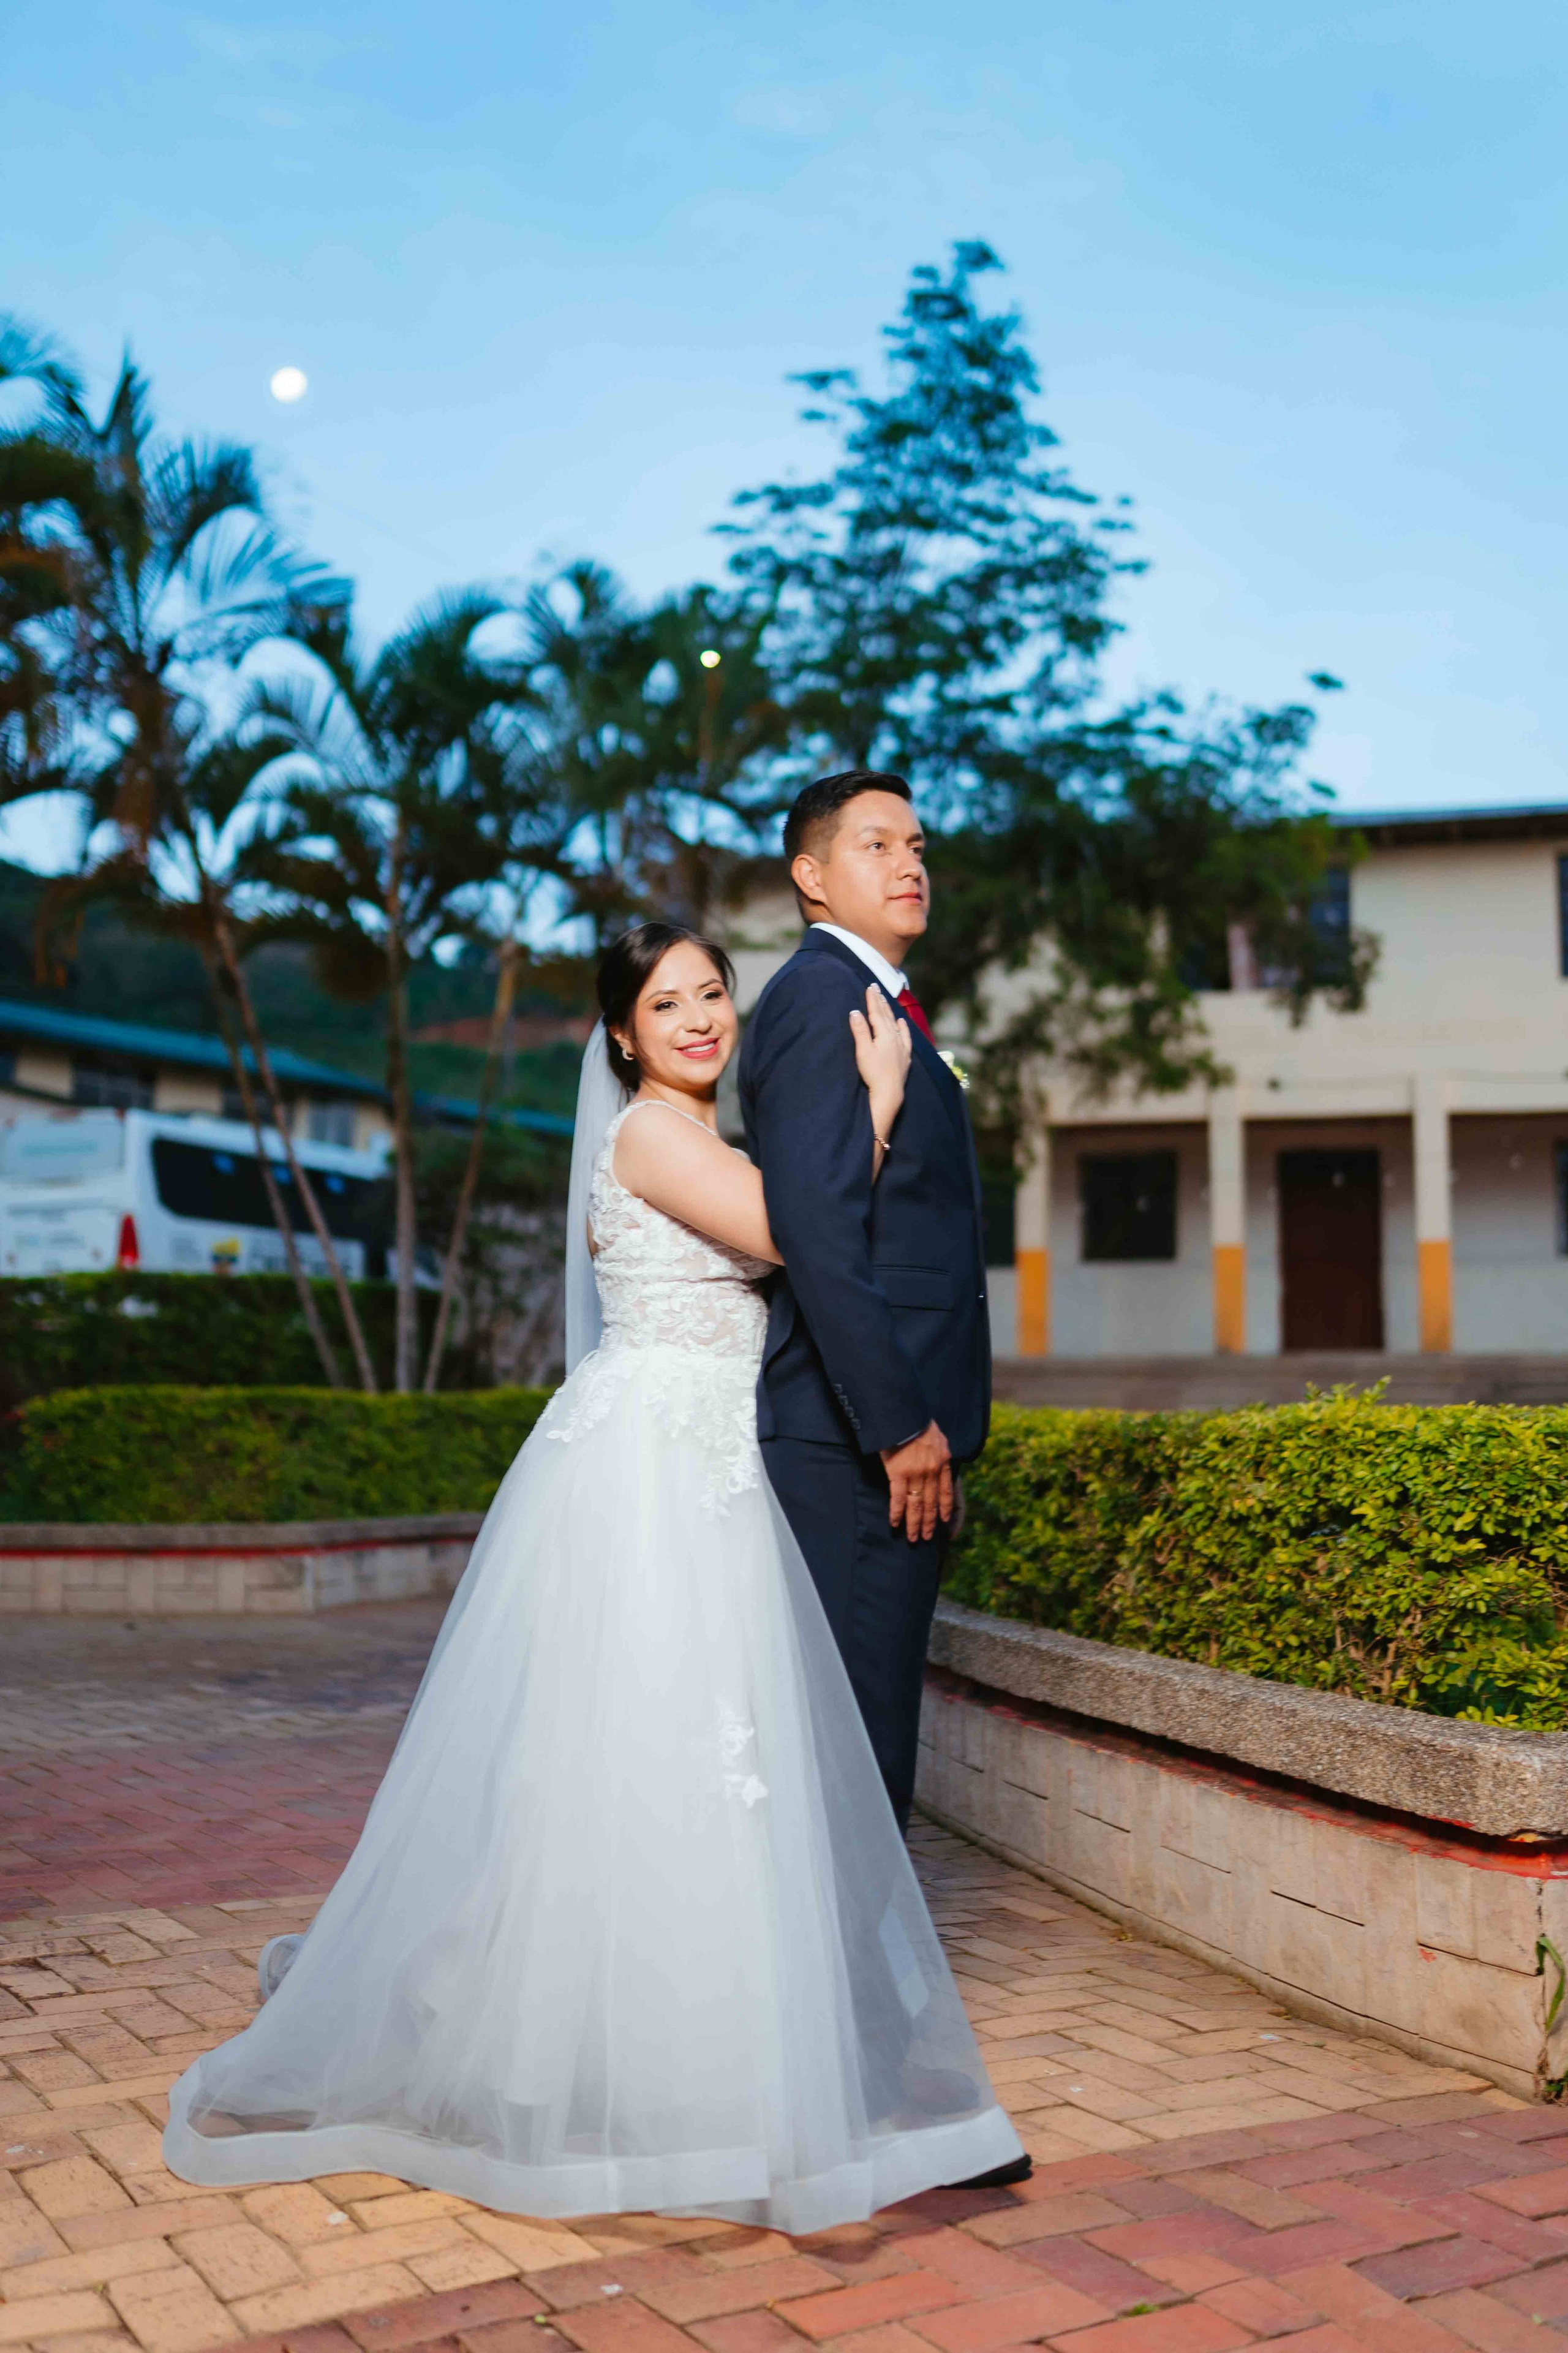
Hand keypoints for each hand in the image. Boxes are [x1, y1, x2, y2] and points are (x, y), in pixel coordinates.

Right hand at [848, 984, 911, 1144]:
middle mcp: (894, 1037)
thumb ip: (860, 1030)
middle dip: (880, 1001)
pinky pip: (905, 1037)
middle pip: (886, 1015)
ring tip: (885, 1000)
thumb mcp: (863, 1051)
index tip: (870, 987)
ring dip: (889, 1011)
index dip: (872, 999)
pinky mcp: (904, 1056)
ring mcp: (901, 1046)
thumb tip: (855, 1012)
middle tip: (876, 987)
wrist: (889, 1093)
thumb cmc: (873, 1073)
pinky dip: (903, 1027)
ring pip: (895, 1023)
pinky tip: (901, 1022)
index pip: (877, 1012)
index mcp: (883, 1034)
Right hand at [880, 1420, 952, 1542]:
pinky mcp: (898, 1474)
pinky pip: (899, 1499)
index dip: (944, 1508)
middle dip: (928, 1522)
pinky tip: (895, 1523)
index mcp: (943, 1461)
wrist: (903, 1414)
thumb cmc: (916, 1421)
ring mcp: (916, 1474)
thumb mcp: (936, 1436)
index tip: (943, 1521)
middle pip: (931, 1503)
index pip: (946, 1491)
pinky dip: (897, 1513)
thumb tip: (939, 1459)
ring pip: (917, 1505)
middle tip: (925, 1537)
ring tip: (913, 1537)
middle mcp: (932, 1471)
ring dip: (914, 1523)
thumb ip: (938, 1451)